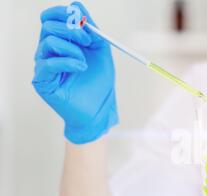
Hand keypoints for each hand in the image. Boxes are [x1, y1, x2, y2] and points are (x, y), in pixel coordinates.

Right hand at [32, 2, 117, 144]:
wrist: (99, 109)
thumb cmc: (99, 82)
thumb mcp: (100, 51)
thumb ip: (91, 29)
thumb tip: (77, 6)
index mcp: (61, 41)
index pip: (51, 17)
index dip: (64, 14)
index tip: (83, 21)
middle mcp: (48, 51)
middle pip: (48, 25)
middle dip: (71, 29)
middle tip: (88, 41)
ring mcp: (43, 65)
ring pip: (48, 42)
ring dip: (72, 49)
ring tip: (85, 63)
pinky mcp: (42, 81)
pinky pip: (48, 63)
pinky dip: (68, 61)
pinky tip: (81, 68)